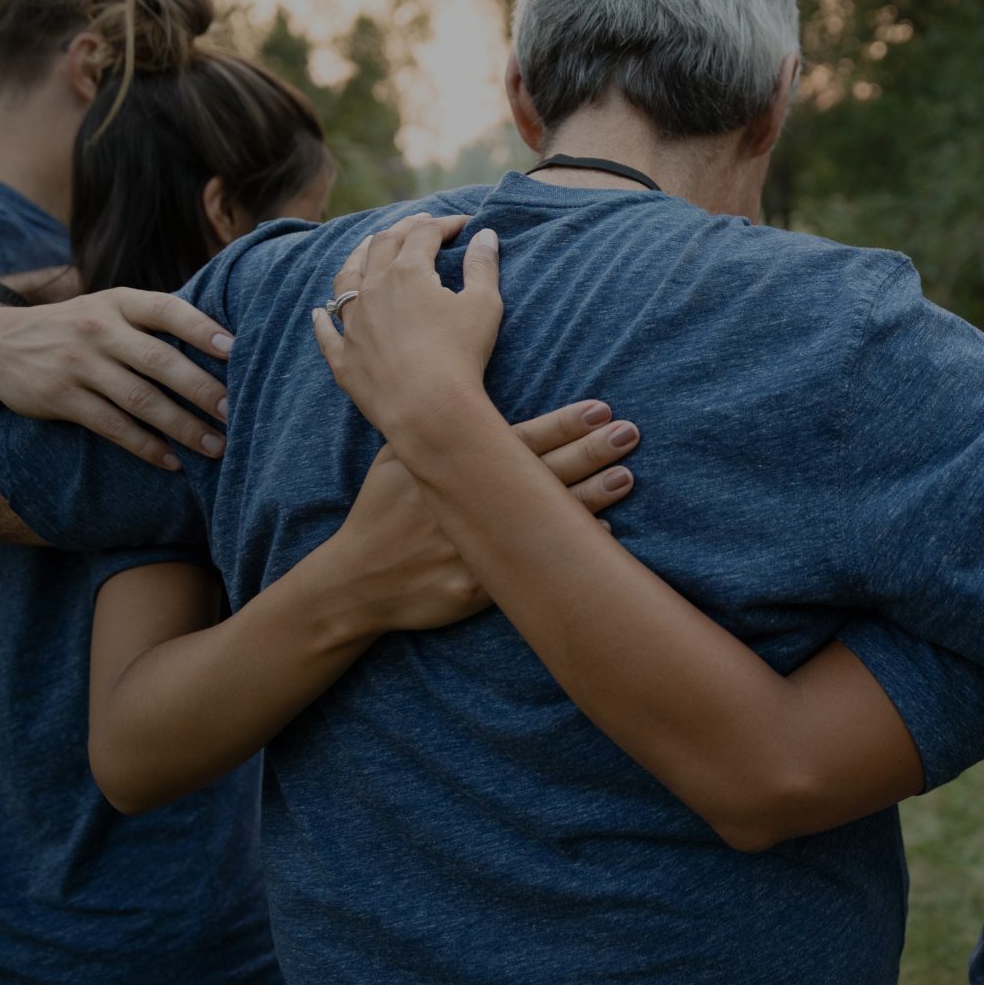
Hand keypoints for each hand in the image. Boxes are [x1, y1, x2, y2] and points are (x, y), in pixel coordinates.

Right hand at [0, 288, 235, 469]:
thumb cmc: (76, 328)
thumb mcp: (108, 310)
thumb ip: (154, 321)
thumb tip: (227, 342)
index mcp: (119, 303)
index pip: (167, 310)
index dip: (202, 328)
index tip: (237, 349)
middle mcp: (99, 330)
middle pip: (160, 361)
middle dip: (203, 389)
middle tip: (237, 413)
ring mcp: (78, 364)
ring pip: (140, 400)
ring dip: (183, 426)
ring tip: (216, 446)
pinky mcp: (60, 398)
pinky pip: (112, 426)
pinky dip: (146, 446)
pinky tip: (173, 462)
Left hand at [312, 213, 500, 442]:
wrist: (428, 410)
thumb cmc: (461, 355)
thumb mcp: (483, 305)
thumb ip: (483, 266)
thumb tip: (485, 235)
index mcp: (407, 272)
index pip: (424, 234)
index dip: (445, 224)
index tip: (464, 224)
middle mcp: (372, 289)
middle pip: (382, 245)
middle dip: (404, 229)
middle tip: (420, 223)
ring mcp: (352, 324)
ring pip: (346, 279)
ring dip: (357, 256)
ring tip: (366, 247)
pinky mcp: (344, 358)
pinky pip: (327, 332)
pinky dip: (324, 319)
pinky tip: (321, 312)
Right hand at [318, 399, 640, 635]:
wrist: (354, 581)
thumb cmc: (380, 512)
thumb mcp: (394, 459)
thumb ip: (432, 431)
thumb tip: (460, 395)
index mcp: (451, 467)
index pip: (519, 440)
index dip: (562, 424)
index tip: (601, 409)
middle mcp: (466, 503)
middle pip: (540, 473)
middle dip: (588, 452)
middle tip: (629, 433)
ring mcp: (472, 546)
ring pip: (542, 520)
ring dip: (590, 498)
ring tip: (626, 477)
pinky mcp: (476, 588)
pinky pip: (530, 569)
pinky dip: (566, 555)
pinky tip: (603, 541)